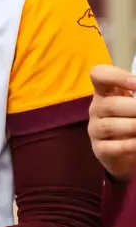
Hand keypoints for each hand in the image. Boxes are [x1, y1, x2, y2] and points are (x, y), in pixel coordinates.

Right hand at [88, 64, 135, 179]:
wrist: (128, 151)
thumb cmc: (133, 118)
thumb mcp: (135, 102)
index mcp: (106, 91)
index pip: (99, 75)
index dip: (116, 76)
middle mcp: (97, 108)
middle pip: (110, 104)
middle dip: (134, 108)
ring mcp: (95, 129)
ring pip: (111, 126)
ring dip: (134, 126)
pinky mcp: (100, 149)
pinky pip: (114, 147)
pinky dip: (131, 145)